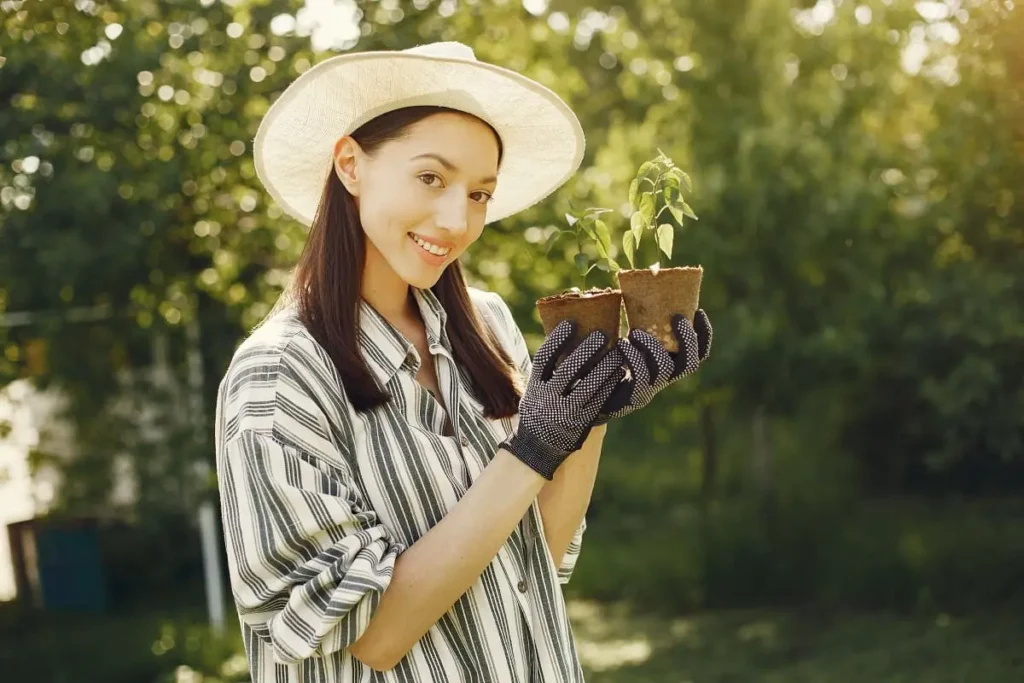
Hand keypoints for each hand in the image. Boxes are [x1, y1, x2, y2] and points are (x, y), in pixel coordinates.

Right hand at [500, 320, 623, 479]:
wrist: (537, 448)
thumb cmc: (540, 409)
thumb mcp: (534, 390)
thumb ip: (545, 371)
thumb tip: (560, 337)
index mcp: (535, 386)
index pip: (544, 358)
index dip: (557, 340)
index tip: (571, 323)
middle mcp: (547, 399)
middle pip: (568, 370)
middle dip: (587, 351)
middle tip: (602, 335)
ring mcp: (564, 412)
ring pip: (588, 386)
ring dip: (605, 367)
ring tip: (618, 352)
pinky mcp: (580, 423)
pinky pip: (599, 400)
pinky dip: (610, 385)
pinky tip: (619, 373)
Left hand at [592, 309, 712, 425]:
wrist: (595, 392)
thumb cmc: (613, 358)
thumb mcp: (631, 339)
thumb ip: (640, 322)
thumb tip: (634, 288)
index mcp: (671, 364)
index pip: (699, 353)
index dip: (704, 334)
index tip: (699, 310)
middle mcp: (666, 378)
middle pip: (690, 364)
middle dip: (687, 339)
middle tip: (676, 317)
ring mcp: (651, 388)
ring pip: (664, 369)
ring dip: (652, 346)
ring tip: (635, 332)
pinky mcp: (633, 395)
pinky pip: (640, 376)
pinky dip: (632, 357)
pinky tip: (621, 343)